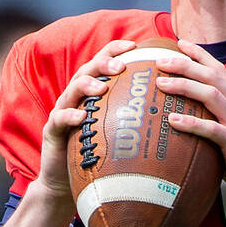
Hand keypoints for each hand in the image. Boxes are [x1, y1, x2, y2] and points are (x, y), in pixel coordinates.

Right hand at [35, 39, 137, 207]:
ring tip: (102, 87)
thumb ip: (137, 119)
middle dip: (103, 63)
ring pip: (72, 91)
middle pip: (87, 71)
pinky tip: (81, 117)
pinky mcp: (52, 131)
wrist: (67, 182)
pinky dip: (69, 116)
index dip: (115, 50)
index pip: (103, 64)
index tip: (135, 44)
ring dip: (87, 85)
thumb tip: (173, 112)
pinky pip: (59, 120)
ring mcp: (62, 112)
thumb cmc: (99, 156)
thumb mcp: (119, 133)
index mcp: (92, 94)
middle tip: (121, 65)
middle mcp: (76, 98)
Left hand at [155, 39, 225, 213]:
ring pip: (212, 96)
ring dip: (184, 86)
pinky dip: (191, 124)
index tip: (180, 43)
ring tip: (161, 84)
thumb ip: (215, 126)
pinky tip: (172, 120)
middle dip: (185, 64)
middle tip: (160, 60)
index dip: (200, 55)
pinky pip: (213, 131)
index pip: (220, 72)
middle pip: (212, 77)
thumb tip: (187, 126)